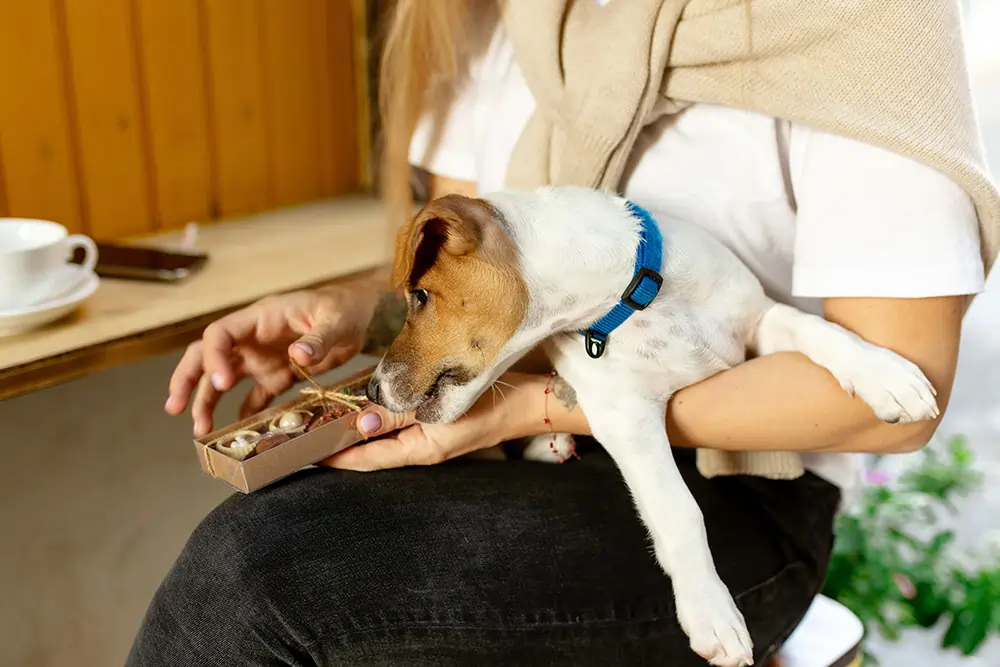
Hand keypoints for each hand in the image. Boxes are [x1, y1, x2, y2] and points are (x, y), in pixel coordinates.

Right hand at [167, 279, 379, 435]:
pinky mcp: (278, 376)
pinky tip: (238, 433)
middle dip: (188, 380)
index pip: (221, 334)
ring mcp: (263, 358)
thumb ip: (318, 338)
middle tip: (176, 407)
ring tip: (200, 430)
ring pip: (224, 380)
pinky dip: (244, 414)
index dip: (214, 357)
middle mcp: (254, 339)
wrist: (365, 318)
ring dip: (208, 402)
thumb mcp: (335, 320)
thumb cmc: (347, 308)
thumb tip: (298, 355)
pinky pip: (254, 396)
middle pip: (207, 356)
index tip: (223, 383)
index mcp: (260, 318)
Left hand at [321, 373, 544, 470]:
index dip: (334, 456)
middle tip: (305, 433)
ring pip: (383, 438)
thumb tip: (360, 423)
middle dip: (339, 444)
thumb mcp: (441, 408)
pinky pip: (400, 426)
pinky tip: (367, 406)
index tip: (303, 453)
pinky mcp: (437, 422)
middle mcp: (421, 448)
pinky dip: (379, 418)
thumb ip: (399, 414)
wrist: (531, 401)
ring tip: (326, 420)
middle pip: (370, 451)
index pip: (366, 459)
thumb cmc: (492, 404)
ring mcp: (430, 436)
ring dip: (357, 430)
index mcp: (420, 450)